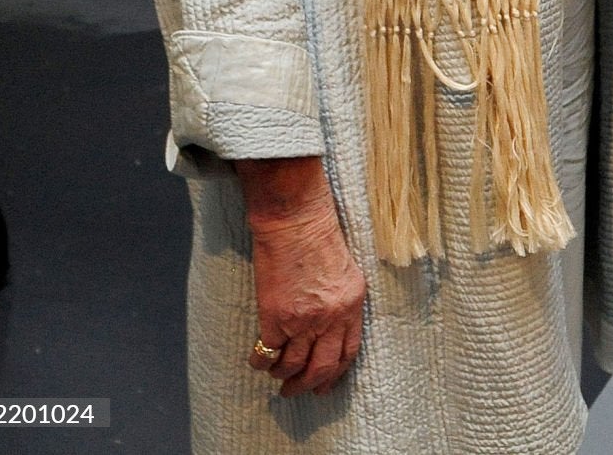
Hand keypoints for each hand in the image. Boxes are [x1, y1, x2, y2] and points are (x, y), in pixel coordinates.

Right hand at [238, 159, 364, 396]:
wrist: (295, 220)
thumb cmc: (319, 237)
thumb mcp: (345, 270)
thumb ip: (341, 301)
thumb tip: (331, 327)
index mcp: (353, 303)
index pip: (348, 352)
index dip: (335, 374)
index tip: (324, 386)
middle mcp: (332, 316)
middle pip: (322, 367)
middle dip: (308, 385)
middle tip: (295, 391)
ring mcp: (304, 320)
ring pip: (293, 366)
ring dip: (283, 377)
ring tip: (276, 377)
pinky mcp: (276, 317)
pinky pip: (268, 353)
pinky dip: (261, 362)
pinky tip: (258, 360)